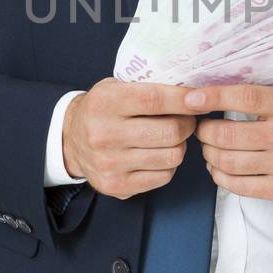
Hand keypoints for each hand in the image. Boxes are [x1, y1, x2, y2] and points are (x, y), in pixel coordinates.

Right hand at [62, 78, 201, 198]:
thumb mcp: (116, 87)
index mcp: (105, 103)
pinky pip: (164, 176)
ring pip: (171, 156)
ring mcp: (110, 163)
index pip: (154, 100)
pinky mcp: (117, 185)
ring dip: (180, 145)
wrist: (70, 141)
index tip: (202, 99)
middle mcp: (104, 134)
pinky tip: (158, 154)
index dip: (184, 100)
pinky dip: (169, 164)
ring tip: (171, 137)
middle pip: (169, 132)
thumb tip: (193, 92)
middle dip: (187, 124)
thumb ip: (149, 86)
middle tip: (186, 119)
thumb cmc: (102, 109)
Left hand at [185, 83, 272, 202]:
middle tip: (203, 128)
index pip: (246, 97)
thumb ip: (266, 86)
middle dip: (206, 132)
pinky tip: (219, 167)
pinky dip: (220, 176)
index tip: (191, 98)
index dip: (214, 97)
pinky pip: (239, 186)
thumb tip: (218, 78)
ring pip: (230, 162)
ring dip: (210, 154)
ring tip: (210, 147)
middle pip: (230, 135)